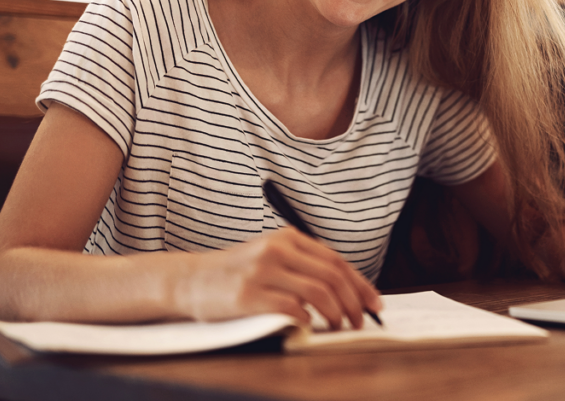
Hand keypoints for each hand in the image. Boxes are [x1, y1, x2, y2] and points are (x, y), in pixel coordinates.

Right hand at [174, 227, 381, 328]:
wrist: (191, 280)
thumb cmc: (237, 273)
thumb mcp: (271, 256)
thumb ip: (302, 264)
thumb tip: (346, 288)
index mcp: (288, 238)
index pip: (336, 260)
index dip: (360, 283)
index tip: (373, 303)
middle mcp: (278, 249)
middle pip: (332, 276)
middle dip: (353, 302)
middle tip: (361, 321)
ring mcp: (262, 271)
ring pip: (317, 292)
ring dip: (336, 313)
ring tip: (339, 327)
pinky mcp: (249, 294)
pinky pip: (291, 308)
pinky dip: (307, 319)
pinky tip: (309, 326)